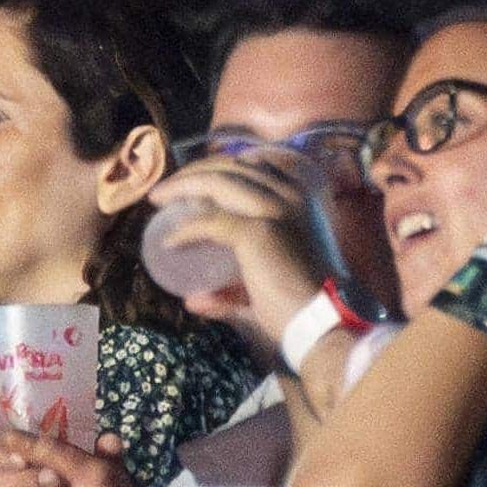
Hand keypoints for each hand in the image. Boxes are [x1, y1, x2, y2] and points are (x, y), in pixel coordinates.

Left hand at [149, 150, 339, 350]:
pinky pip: (210, 222)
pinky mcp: (258, 231)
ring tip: (157, 200)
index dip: (220, 166)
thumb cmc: (303, 306)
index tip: (194, 180)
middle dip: (194, 172)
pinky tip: (169, 242)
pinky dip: (184, 230)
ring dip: (181, 186)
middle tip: (167, 191)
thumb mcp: (265, 284)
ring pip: (217, 182)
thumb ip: (230, 292)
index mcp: (303, 196)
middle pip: (231, 166)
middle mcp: (291, 194)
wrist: (328, 323)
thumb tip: (192, 301)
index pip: (256, 163)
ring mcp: (276, 209)